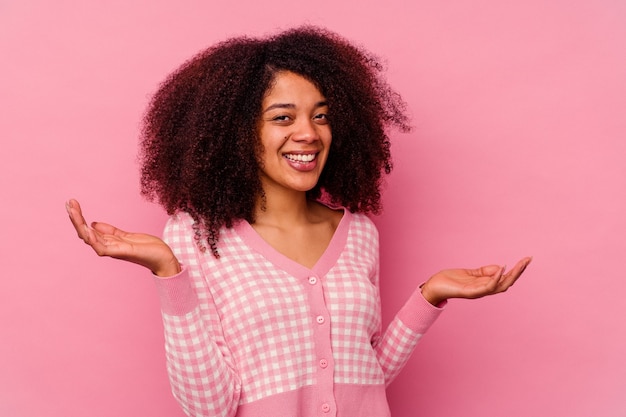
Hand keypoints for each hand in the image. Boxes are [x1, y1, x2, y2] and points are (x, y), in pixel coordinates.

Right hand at [66, 199, 180, 276]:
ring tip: (72, 211)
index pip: (88, 230)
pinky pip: (102, 248)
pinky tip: (87, 227)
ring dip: (80, 225)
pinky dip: (93, 239)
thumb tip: (94, 224)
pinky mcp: (122, 252)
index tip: (72, 204)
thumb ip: (111, 231)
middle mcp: (108, 247)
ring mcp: (114, 251)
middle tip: (68, 203)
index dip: (79, 218)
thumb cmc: (148, 248)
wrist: (164, 258)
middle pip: (85, 233)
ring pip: (90, 239)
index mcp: (109, 242)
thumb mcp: (127, 235)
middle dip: (76, 219)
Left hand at [420, 257, 531, 305]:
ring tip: (520, 264)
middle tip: (528, 260)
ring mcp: (478, 292)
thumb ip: (485, 271)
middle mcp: (484, 290)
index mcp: (485, 285)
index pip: (505, 278)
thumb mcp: (471, 273)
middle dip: (519, 272)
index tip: (527, 259)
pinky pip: (487, 287)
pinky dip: (496, 278)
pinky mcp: (471, 292)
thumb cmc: (451, 280)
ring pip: (501, 286)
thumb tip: (502, 267)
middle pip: (507, 283)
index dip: (517, 270)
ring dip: (512, 275)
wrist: (434, 287)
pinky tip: (502, 269)